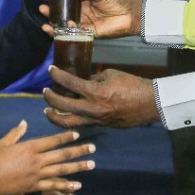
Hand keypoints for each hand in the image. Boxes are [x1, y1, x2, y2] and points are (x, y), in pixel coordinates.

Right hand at [0, 120, 95, 194]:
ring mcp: (36, 174)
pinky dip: (66, 186)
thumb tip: (24, 122)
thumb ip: (16, 133)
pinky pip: (53, 186)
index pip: (51, 141)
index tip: (78, 135)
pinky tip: (78, 185)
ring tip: (91, 164)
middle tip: (93, 148)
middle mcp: (36, 160)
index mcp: (29, 147)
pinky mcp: (34, 186)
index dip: (65, 137)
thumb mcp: (3, 143)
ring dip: (78, 167)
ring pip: (61, 170)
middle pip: (61, 155)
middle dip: (79, 151)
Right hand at [39, 0, 141, 39]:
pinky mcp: (87, 31)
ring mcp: (83, 21)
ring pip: (65, 22)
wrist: (130, 15)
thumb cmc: (117, 1)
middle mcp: (81, 10)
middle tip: (41, 7)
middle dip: (51, 10)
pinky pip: (73, 32)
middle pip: (63, 11)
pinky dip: (63, 32)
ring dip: (54, 21)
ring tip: (45, 19)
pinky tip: (53, 30)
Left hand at [42, 67, 157, 127]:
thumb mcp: (110, 75)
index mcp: (95, 92)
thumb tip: (80, 79)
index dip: (57, 75)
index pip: (69, 83)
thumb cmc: (132, 85)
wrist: (149, 104)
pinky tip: (66, 114)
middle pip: (61, 106)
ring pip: (67, 122)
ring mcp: (95, 119)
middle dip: (49, 98)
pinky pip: (79, 124)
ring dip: (54, 116)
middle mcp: (92, 108)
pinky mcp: (99, 125)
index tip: (51, 69)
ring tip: (48, 110)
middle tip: (45, 91)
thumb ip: (92, 78)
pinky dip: (70, 119)